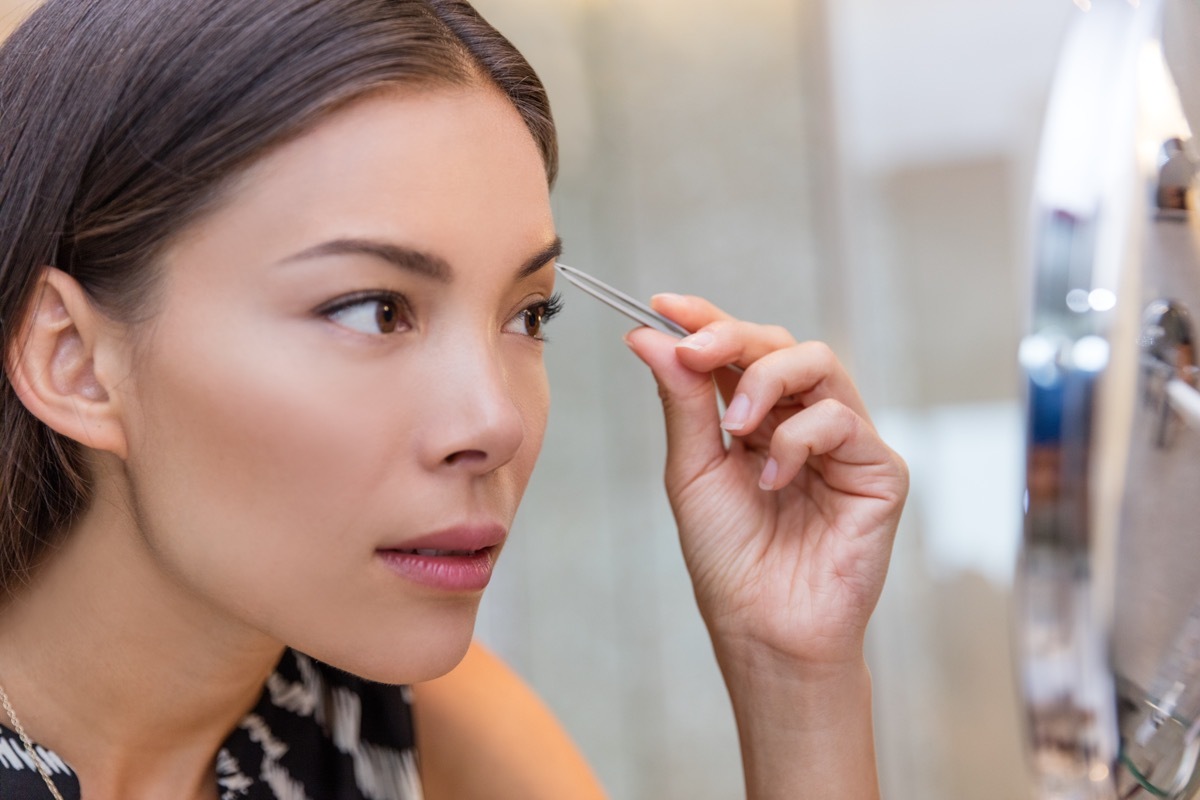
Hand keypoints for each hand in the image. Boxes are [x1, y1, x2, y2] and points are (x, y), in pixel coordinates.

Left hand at [624, 294, 907, 673]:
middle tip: (695, 349)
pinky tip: (773, 478)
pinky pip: (843, 419)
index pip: (737, 351)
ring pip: (819, 363)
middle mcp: (802, 421)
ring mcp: (844, 442)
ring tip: (736, 424)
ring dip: (766, 378)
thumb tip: (650, 336)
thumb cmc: (729, 559)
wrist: (764, 628)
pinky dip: (799, 438)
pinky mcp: (880, 469)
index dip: (705, 319)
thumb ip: (682, 401)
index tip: (663, 305)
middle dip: (733, 336)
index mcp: (756, 420)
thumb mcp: (693, 471)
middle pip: (780, 343)